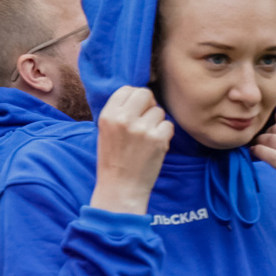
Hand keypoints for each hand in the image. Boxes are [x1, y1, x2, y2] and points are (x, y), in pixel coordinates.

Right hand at [91, 86, 173, 214]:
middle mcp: (124, 119)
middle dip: (149, 104)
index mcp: (108, 114)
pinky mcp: (158, 140)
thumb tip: (138, 95)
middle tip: (146, 119)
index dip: (135, 98)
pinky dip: (166, 134)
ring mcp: (142, 129)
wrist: (121, 187)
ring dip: (157, 122)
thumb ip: (119, 112)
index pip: (126, 89)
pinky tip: (156, 145)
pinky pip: (169, 125)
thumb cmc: (113, 159)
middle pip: (145, 94)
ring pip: (159, 111)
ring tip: (148, 137)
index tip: (136, 109)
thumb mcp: (106, 130)